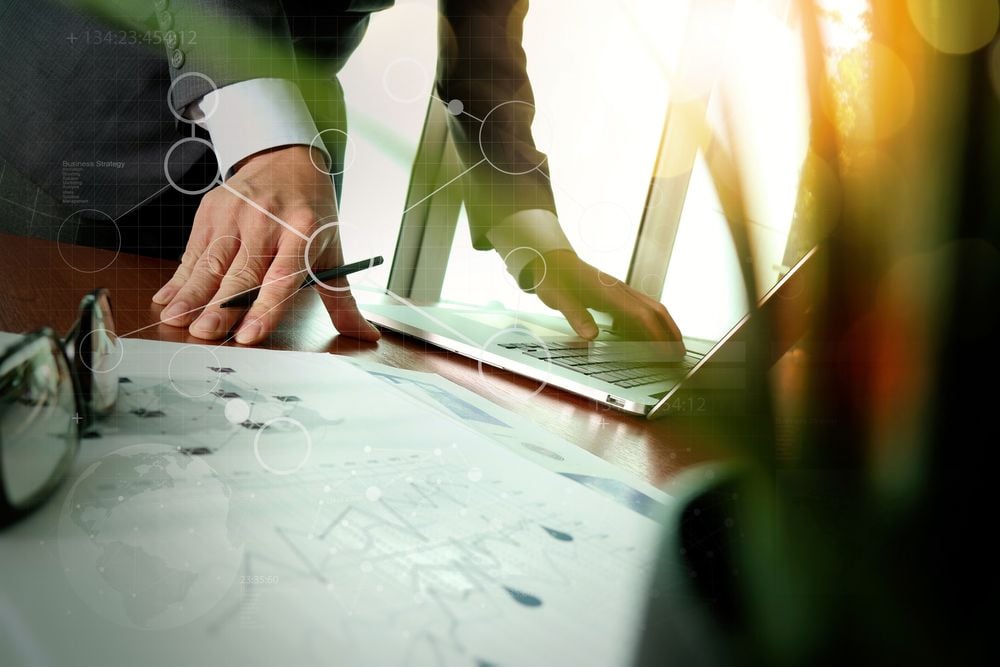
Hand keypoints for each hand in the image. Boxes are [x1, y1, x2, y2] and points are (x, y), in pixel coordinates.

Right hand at [151, 145, 379, 343]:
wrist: (286, 159)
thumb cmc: (311, 214)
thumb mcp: (331, 250)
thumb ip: (342, 298)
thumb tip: (367, 336)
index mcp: (303, 232)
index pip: (282, 278)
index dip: (264, 308)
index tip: (248, 335)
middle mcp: (267, 222)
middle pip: (241, 272)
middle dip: (219, 306)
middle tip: (202, 333)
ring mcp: (235, 214)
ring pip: (210, 262)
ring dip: (190, 293)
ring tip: (174, 319)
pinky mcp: (211, 210)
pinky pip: (193, 251)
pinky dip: (179, 277)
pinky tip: (166, 299)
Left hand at [527, 249, 683, 348]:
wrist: (550, 260)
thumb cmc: (554, 278)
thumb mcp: (559, 300)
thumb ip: (576, 317)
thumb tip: (592, 336)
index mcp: (609, 293)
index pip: (641, 315)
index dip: (656, 333)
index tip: (665, 350)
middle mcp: (620, 290)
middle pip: (654, 310)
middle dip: (670, 330)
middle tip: (680, 351)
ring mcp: (620, 291)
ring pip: (651, 307)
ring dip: (664, 325)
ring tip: (673, 345)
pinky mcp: (616, 293)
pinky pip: (640, 307)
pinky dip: (651, 322)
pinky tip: (650, 335)